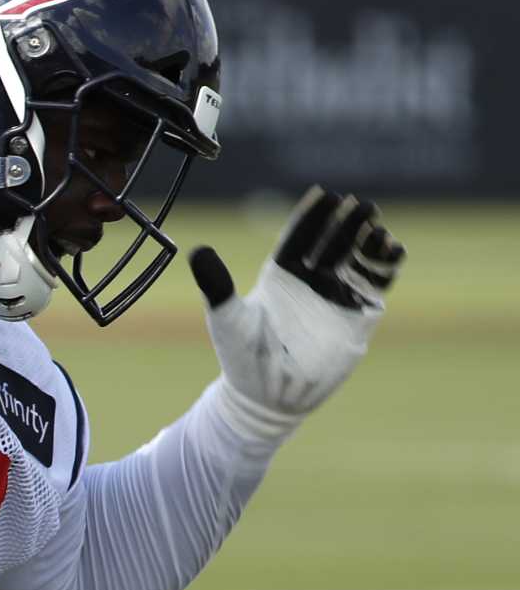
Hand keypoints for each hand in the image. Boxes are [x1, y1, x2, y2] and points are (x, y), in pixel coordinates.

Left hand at [189, 186, 402, 438]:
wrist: (268, 396)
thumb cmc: (242, 357)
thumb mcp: (227, 318)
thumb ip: (216, 284)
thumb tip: (197, 250)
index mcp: (280, 274)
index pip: (300, 237)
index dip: (312, 216)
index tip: (325, 193)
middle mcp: (311, 280)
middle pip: (332, 241)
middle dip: (346, 221)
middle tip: (359, 202)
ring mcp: (336, 295)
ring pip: (358, 258)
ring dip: (369, 240)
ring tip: (376, 222)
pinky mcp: (357, 315)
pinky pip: (376, 284)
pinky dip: (385, 265)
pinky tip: (393, 248)